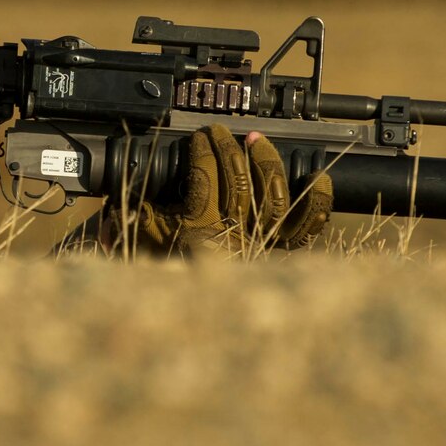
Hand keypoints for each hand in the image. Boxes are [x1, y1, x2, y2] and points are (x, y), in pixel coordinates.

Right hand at [129, 124, 330, 254]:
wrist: (188, 312)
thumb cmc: (159, 267)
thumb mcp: (140, 234)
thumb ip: (136, 204)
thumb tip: (129, 170)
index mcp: (196, 232)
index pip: (205, 178)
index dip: (203, 151)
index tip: (199, 137)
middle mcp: (233, 238)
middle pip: (241, 183)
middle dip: (231, 150)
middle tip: (222, 133)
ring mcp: (261, 245)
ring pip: (274, 197)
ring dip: (266, 162)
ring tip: (255, 141)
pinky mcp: (280, 251)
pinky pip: (306, 226)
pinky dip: (317, 200)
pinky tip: (316, 176)